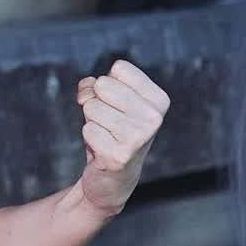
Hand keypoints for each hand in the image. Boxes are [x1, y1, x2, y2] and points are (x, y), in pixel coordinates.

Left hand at [73, 60, 168, 216]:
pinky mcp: (119, 155)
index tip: (114, 104)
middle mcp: (154, 117)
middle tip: (106, 122)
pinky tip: (102, 149)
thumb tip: (86, 92)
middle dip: (95, 102)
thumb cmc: (109, 130)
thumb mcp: (104, 101)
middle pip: (102, 85)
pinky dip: (89, 138)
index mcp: (158, 100)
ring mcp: (139, 137)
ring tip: (105, 135)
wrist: (112, 177)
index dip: (106, 84)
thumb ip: (92, 86)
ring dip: (91, 121)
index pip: (119, 68)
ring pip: (91, 107)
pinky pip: (87, 130)